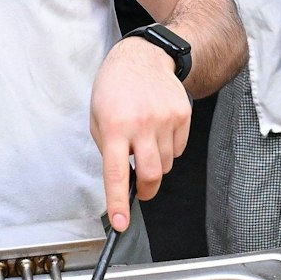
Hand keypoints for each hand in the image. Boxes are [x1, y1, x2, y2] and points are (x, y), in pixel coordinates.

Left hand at [89, 36, 190, 231]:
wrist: (144, 57)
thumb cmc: (115, 87)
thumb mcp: (97, 116)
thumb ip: (108, 147)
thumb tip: (123, 177)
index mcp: (114, 126)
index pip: (117, 173)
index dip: (118, 201)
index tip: (121, 222)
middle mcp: (142, 124)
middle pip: (152, 174)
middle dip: (146, 190)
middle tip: (141, 191)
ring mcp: (166, 119)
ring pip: (166, 163)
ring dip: (156, 164)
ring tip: (145, 142)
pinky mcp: (183, 115)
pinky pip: (178, 149)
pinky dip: (168, 149)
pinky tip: (158, 130)